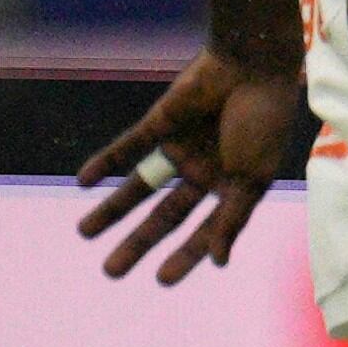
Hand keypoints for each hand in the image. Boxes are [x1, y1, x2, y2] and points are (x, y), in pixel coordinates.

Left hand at [73, 52, 309, 284]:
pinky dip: (105, 163)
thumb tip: (219, 262)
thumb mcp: (253, 178)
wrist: (252, 66)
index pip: (203, 229)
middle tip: (111, 272)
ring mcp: (179, 148)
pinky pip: (127, 148)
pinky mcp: (158, 124)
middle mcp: (203, 172)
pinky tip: (83, 182)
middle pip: (163, 215)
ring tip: (84, 233)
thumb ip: (233, 218)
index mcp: (232, 187)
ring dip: (112, 210)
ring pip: (139, 187)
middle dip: (138, 242)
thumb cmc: (263, 122)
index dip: (184, 254)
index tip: (161, 280)